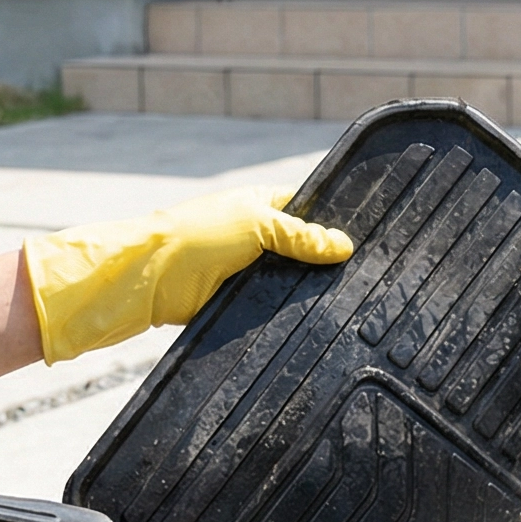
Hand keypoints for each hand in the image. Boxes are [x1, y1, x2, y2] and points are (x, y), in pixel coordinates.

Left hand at [23, 185, 353, 363]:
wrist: (152, 278)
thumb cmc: (199, 236)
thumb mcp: (259, 225)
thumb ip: (302, 236)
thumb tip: (344, 246)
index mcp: (262, 204)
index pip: (309, 208)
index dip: (334, 221)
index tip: (368, 237)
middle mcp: (259, 235)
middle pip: (304, 249)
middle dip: (325, 261)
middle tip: (365, 274)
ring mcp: (250, 269)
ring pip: (290, 280)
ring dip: (306, 288)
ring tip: (351, 298)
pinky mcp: (241, 300)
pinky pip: (273, 304)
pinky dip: (287, 309)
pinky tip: (317, 317)